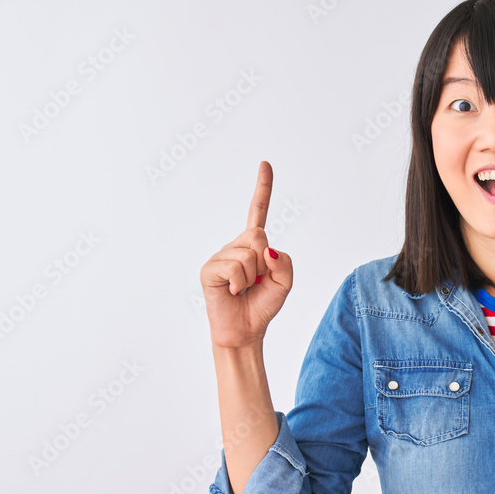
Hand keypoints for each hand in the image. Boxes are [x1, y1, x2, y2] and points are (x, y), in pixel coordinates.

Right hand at [200, 161, 293, 348]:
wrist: (246, 330)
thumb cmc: (262, 305)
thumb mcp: (284, 283)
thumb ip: (284, 263)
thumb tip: (266, 250)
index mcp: (254, 245)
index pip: (258, 212)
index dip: (262, 188)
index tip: (265, 164)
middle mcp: (235, 246)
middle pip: (258, 235)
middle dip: (265, 261)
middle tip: (257, 281)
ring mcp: (220, 255)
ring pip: (248, 253)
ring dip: (253, 276)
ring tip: (244, 289)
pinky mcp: (209, 269)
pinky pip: (235, 267)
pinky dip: (240, 283)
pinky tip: (233, 292)